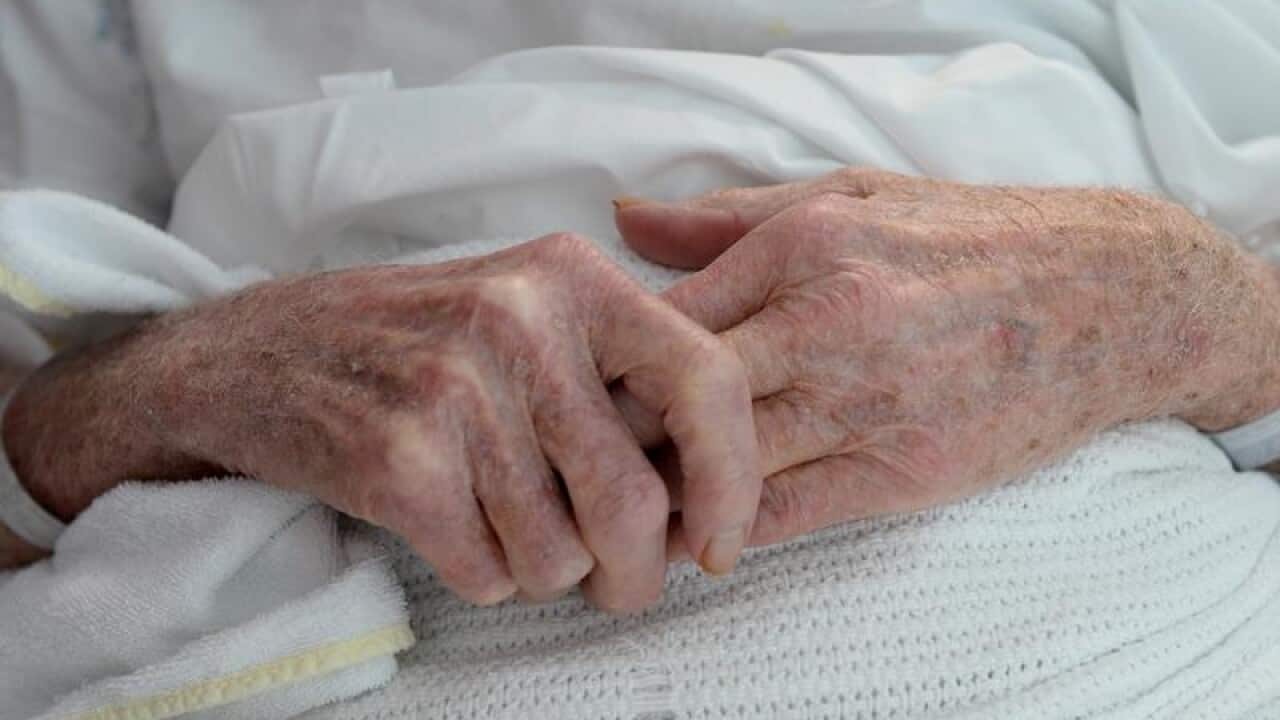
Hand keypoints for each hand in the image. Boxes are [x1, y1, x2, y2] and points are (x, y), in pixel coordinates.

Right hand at [2, 233, 759, 608]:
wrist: (254, 354)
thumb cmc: (415, 343)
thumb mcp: (526, 311)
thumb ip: (621, 378)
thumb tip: (710, 497)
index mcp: (572, 275)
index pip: (707, 380)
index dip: (732, 481)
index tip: (718, 544)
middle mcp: (519, 318)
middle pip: (634, 499)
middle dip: (634, 571)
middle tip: (615, 581)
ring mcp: (453, 385)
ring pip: (560, 555)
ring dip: (542, 571)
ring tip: (501, 523)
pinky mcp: (398, 458)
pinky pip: (488, 575)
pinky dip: (480, 576)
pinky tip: (448, 527)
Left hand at [614, 168, 1279, 546]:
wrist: (1110, 300)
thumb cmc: (970, 240)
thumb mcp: (851, 196)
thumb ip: (727, 218)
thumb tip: (624, 222)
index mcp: (802, 246)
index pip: (661, 319)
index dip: (606, 363)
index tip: (585, 388)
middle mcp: (826, 324)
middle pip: (676, 398)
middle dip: (617, 436)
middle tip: (583, 460)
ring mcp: (867, 404)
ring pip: (720, 466)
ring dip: (661, 493)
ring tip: (624, 506)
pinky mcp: (905, 472)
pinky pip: (784, 515)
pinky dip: (727, 529)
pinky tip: (698, 529)